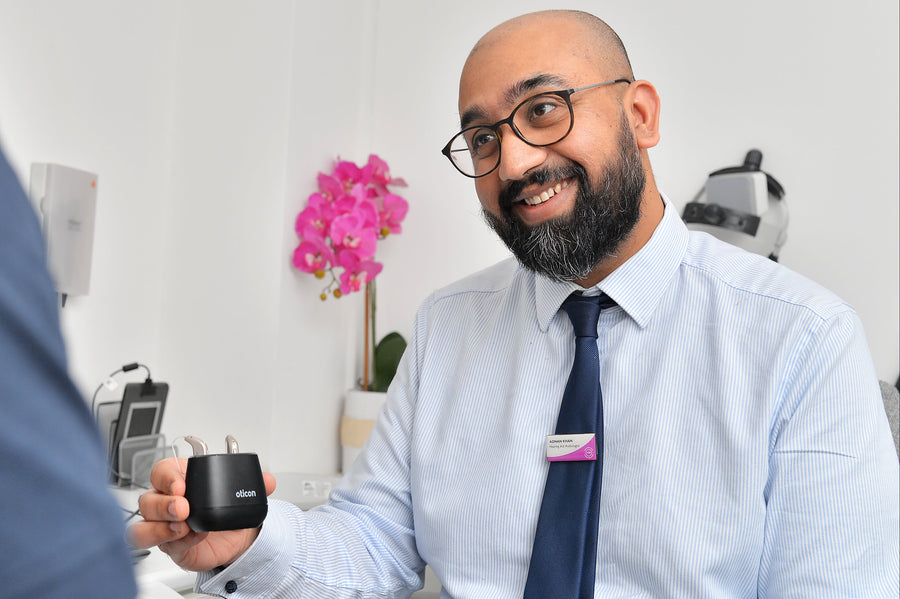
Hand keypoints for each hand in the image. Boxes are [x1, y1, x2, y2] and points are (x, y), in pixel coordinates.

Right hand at [127, 457, 276, 571]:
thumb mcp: (242, 491)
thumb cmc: (225, 508)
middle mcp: (166, 501)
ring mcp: (164, 525)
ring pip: (143, 525)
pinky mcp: (170, 546)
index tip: (181, 484)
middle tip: (183, 507)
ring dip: (160, 526)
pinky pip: (160, 545)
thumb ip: (256, 483)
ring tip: (182, 526)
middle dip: (164, 503)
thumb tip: (268, 480)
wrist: (234, 536)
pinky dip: (174, 541)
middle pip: (148, 499)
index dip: (167, 476)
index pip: (162, 471)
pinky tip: (190, 537)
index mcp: (180, 479)